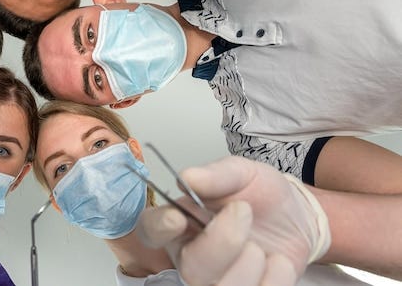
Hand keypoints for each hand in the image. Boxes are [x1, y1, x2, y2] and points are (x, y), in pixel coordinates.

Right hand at [136, 156, 329, 285]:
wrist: (296, 216)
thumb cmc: (260, 194)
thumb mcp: (242, 173)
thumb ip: (216, 175)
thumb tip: (187, 176)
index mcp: (179, 222)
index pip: (151, 231)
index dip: (158, 228)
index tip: (177, 218)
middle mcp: (191, 255)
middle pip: (191, 269)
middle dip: (223, 242)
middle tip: (243, 211)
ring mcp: (217, 280)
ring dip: (250, 263)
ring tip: (260, 244)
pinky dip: (275, 279)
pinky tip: (277, 262)